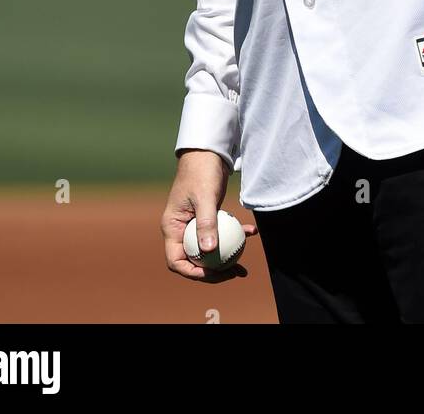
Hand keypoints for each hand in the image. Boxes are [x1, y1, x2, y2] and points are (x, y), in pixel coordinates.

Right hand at [161, 149, 257, 283]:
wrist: (209, 150)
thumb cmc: (201, 171)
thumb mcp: (204, 197)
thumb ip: (206, 223)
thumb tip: (208, 251)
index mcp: (172, 227)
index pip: (176, 260)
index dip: (192, 272)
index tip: (212, 272)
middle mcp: (181, 229)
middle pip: (194, 259)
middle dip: (213, 271)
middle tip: (233, 272)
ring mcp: (194, 224)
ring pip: (209, 249)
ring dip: (225, 257)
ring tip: (243, 266)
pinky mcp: (208, 217)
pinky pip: (220, 232)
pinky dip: (234, 234)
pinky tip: (251, 232)